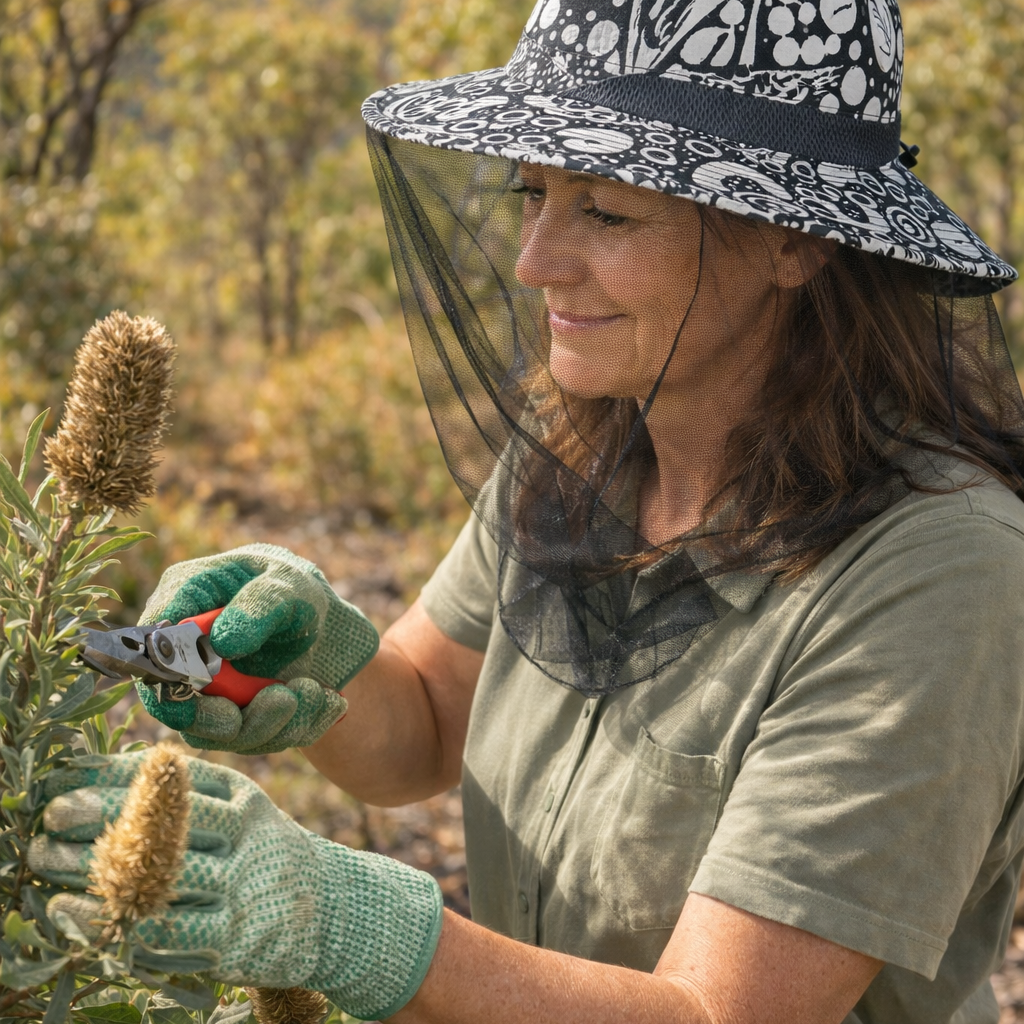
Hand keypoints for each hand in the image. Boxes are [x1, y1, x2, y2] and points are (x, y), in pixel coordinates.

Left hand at [28, 752, 442, 1020]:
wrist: (336, 913)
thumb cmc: (268, 857)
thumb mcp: (245, 814)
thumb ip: (194, 796)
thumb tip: (114, 772)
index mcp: (246, 800)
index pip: (175, 779)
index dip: (117, 776)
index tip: (66, 776)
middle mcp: (249, 838)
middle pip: (165, 823)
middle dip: (101, 818)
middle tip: (49, 819)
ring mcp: (245, 890)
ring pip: (159, 878)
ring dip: (93, 873)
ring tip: (45, 865)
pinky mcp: (238, 942)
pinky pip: (167, 933)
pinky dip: (114, 923)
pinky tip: (77, 913)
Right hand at [135, 544, 378, 752]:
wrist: (328, 626)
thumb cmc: (295, 591)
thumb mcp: (286, 585)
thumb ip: (257, 606)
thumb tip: (220, 642)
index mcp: (184, 603)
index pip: (151, 651)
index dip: (169, 683)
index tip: (207, 698)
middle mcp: (184, 654)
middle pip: (179, 708)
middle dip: (229, 718)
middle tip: (284, 701)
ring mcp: (208, 693)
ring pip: (223, 733)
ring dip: (276, 721)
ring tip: (315, 691)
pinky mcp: (236, 720)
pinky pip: (260, 740)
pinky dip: (300, 725)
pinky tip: (329, 701)